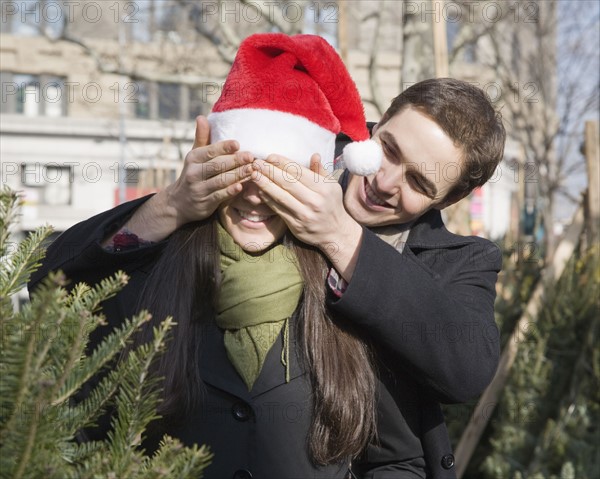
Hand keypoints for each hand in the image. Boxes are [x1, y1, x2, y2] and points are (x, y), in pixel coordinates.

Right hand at [112, 116, 252, 242]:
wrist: (179, 203)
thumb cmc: (194, 174)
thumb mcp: (195, 156)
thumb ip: (202, 138)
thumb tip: (201, 117)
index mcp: (193, 158)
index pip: (210, 151)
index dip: (224, 147)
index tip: (238, 144)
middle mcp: (194, 173)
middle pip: (217, 165)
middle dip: (235, 161)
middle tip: (251, 156)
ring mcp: (199, 189)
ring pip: (220, 181)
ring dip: (237, 175)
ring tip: (252, 170)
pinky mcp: (205, 203)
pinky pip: (219, 196)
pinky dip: (230, 191)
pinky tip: (241, 187)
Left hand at [251, 154, 362, 280]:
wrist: (335, 233)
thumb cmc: (332, 205)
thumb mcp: (332, 186)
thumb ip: (321, 171)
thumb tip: (314, 155)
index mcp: (323, 188)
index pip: (299, 172)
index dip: (283, 163)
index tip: (270, 156)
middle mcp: (314, 201)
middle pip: (288, 183)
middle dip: (270, 171)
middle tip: (256, 163)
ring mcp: (304, 214)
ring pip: (281, 196)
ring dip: (265, 184)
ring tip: (253, 175)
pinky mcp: (295, 225)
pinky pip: (279, 210)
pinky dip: (268, 199)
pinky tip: (259, 191)